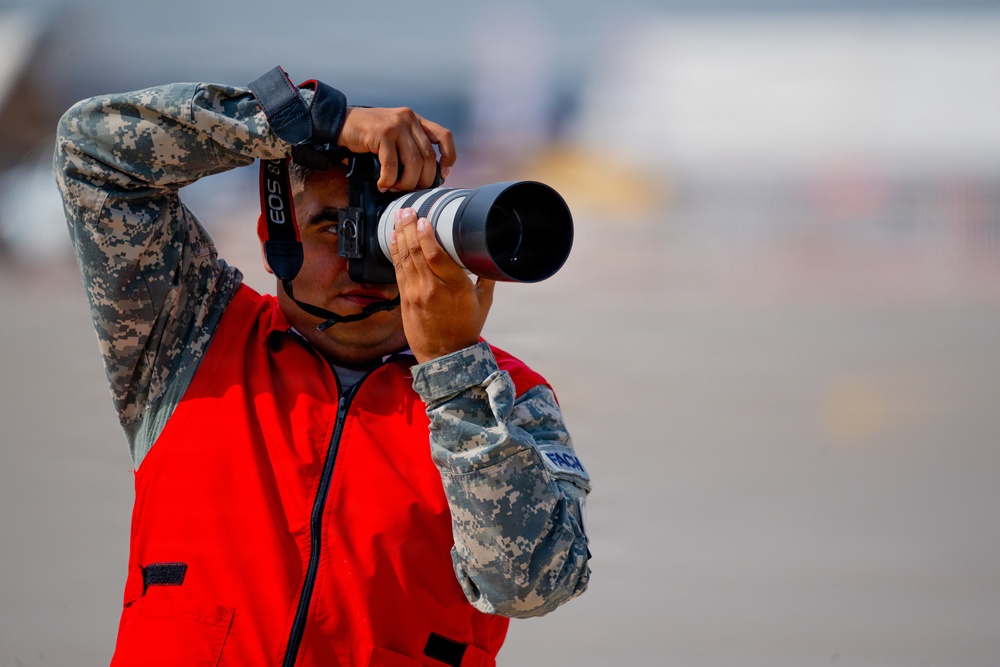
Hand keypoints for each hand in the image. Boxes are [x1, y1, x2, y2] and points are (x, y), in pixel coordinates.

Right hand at [337, 107, 454, 191]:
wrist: (339, 122)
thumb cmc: (366, 135)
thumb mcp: (393, 135)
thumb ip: (409, 146)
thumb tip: (426, 176)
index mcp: (415, 120)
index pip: (444, 136)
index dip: (449, 157)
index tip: (443, 175)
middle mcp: (409, 119)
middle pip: (429, 157)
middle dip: (422, 180)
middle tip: (410, 191)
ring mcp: (397, 124)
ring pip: (414, 163)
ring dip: (406, 183)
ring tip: (394, 189)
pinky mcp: (383, 132)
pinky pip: (392, 164)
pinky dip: (389, 180)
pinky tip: (382, 184)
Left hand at [389, 208, 494, 363]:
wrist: (444, 355)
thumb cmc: (465, 328)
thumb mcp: (483, 302)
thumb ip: (485, 277)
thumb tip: (488, 255)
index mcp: (455, 288)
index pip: (436, 256)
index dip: (426, 236)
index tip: (423, 220)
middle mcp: (433, 289)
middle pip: (417, 253)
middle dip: (410, 228)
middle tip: (407, 210)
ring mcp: (415, 294)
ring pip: (405, 259)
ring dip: (401, 236)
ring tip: (399, 217)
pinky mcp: (405, 299)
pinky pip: (398, 270)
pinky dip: (395, 252)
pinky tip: (394, 238)